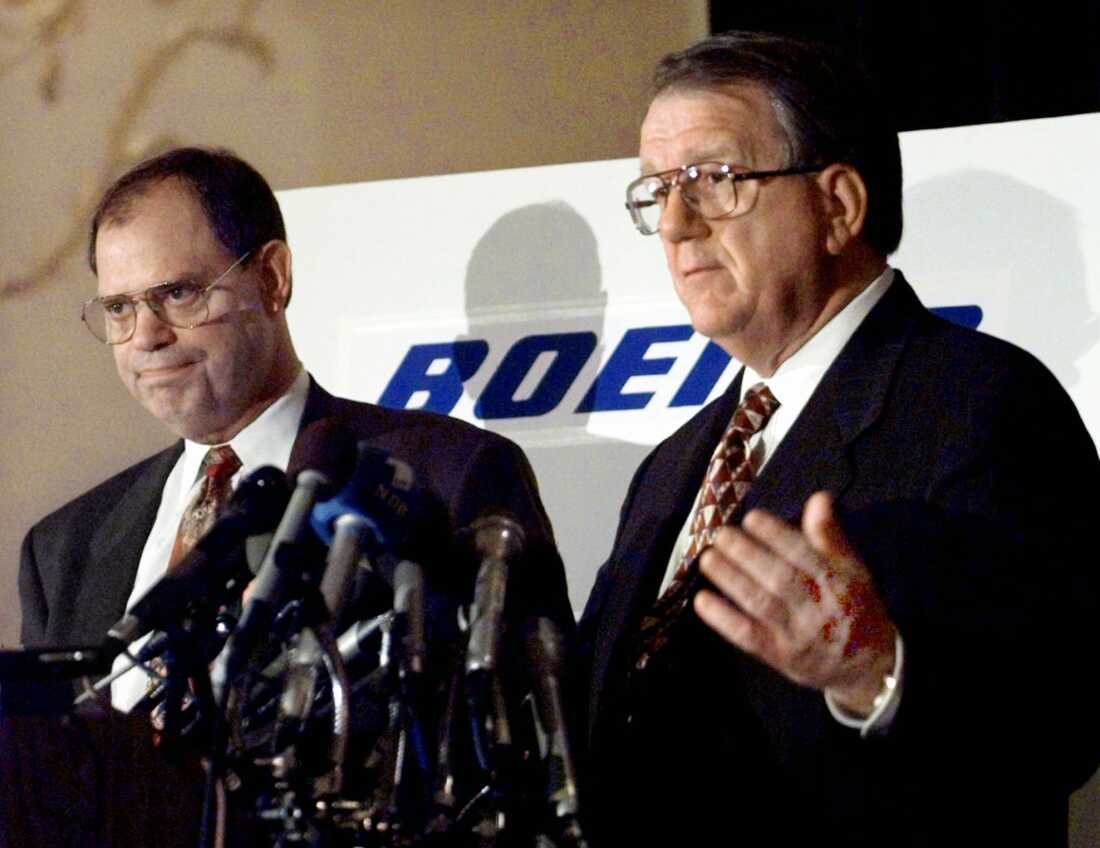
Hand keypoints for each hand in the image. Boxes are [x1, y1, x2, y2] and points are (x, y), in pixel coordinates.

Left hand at [693, 491, 896, 714]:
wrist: (868, 666)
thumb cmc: (856, 607)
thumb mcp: (853, 569)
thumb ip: (831, 536)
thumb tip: (818, 498)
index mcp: (837, 582)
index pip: (804, 555)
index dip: (776, 535)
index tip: (751, 518)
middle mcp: (817, 609)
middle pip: (779, 578)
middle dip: (746, 554)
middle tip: (721, 535)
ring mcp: (796, 635)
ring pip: (760, 604)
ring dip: (730, 580)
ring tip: (708, 558)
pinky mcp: (779, 656)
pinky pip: (748, 636)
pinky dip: (723, 619)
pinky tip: (702, 601)